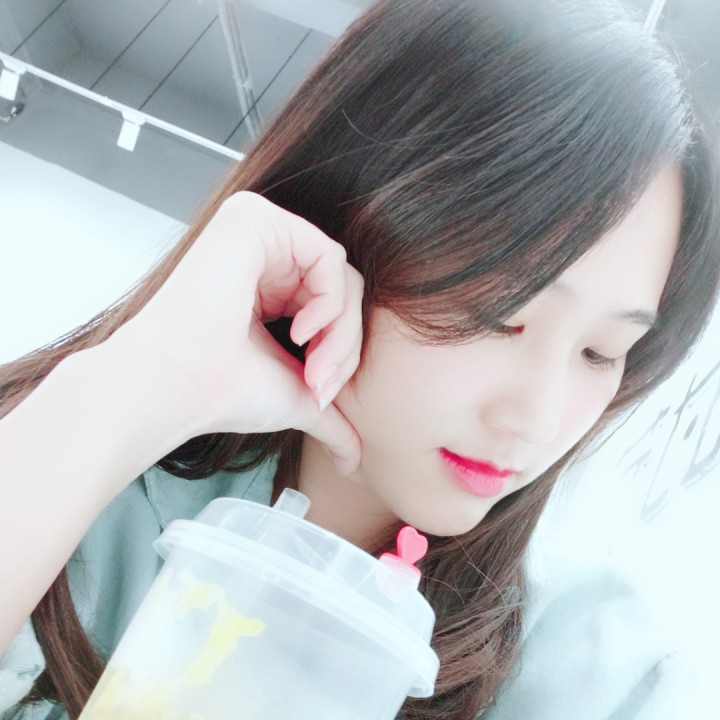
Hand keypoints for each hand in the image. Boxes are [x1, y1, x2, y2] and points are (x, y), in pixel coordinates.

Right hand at [110, 192, 362, 473]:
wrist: (178, 387)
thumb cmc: (225, 391)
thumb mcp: (296, 397)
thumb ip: (333, 420)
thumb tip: (358, 463)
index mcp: (272, 285)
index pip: (337, 305)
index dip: (341, 351)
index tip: (320, 392)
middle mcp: (267, 254)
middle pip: (344, 290)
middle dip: (344, 346)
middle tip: (320, 384)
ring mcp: (260, 232)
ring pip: (340, 277)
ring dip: (339, 332)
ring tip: (312, 368)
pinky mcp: (254, 219)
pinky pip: (327, 257)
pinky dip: (328, 303)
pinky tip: (300, 332)